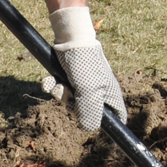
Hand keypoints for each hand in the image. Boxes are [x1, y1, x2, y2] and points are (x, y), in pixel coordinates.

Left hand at [40, 6, 125, 131]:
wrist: (70, 38)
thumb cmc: (85, 63)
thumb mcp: (89, 91)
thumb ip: (90, 112)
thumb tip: (88, 128)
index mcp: (110, 96)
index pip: (118, 118)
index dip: (111, 126)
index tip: (98, 128)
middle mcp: (98, 91)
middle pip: (86, 112)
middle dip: (73, 106)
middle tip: (70, 94)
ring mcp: (83, 84)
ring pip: (70, 101)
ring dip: (59, 93)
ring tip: (58, 83)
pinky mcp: (70, 77)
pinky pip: (60, 89)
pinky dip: (53, 85)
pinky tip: (49, 79)